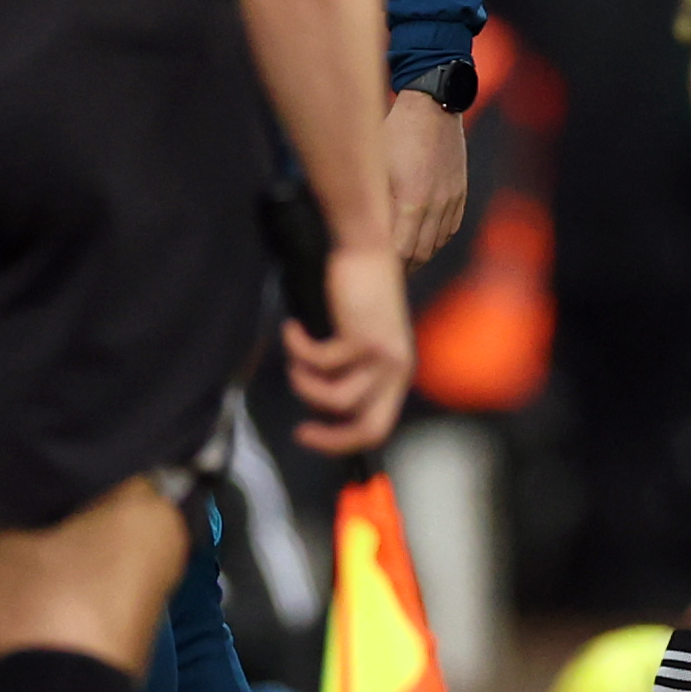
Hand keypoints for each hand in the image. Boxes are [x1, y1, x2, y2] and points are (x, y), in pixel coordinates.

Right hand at [283, 244, 414, 454]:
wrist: (364, 249)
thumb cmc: (354, 294)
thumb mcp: (355, 341)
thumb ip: (345, 374)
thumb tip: (317, 409)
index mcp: (398, 373)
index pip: (378, 428)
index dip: (342, 442)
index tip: (308, 433)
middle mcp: (398, 368)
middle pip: (368, 428)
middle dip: (330, 438)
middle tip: (300, 431)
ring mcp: (384, 355)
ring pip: (335, 398)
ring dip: (304, 383)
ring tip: (294, 357)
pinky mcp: (363, 337)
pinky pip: (318, 362)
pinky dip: (297, 347)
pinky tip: (292, 328)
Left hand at [385, 87, 470, 264]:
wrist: (432, 108)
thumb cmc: (395, 134)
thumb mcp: (375, 167)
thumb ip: (373, 203)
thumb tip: (363, 231)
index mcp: (411, 201)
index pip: (400, 251)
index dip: (387, 265)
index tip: (373, 269)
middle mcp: (435, 205)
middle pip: (420, 254)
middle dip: (402, 268)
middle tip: (384, 273)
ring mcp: (451, 200)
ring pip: (436, 244)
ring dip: (419, 256)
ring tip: (401, 260)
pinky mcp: (460, 194)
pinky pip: (449, 229)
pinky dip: (434, 241)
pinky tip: (422, 240)